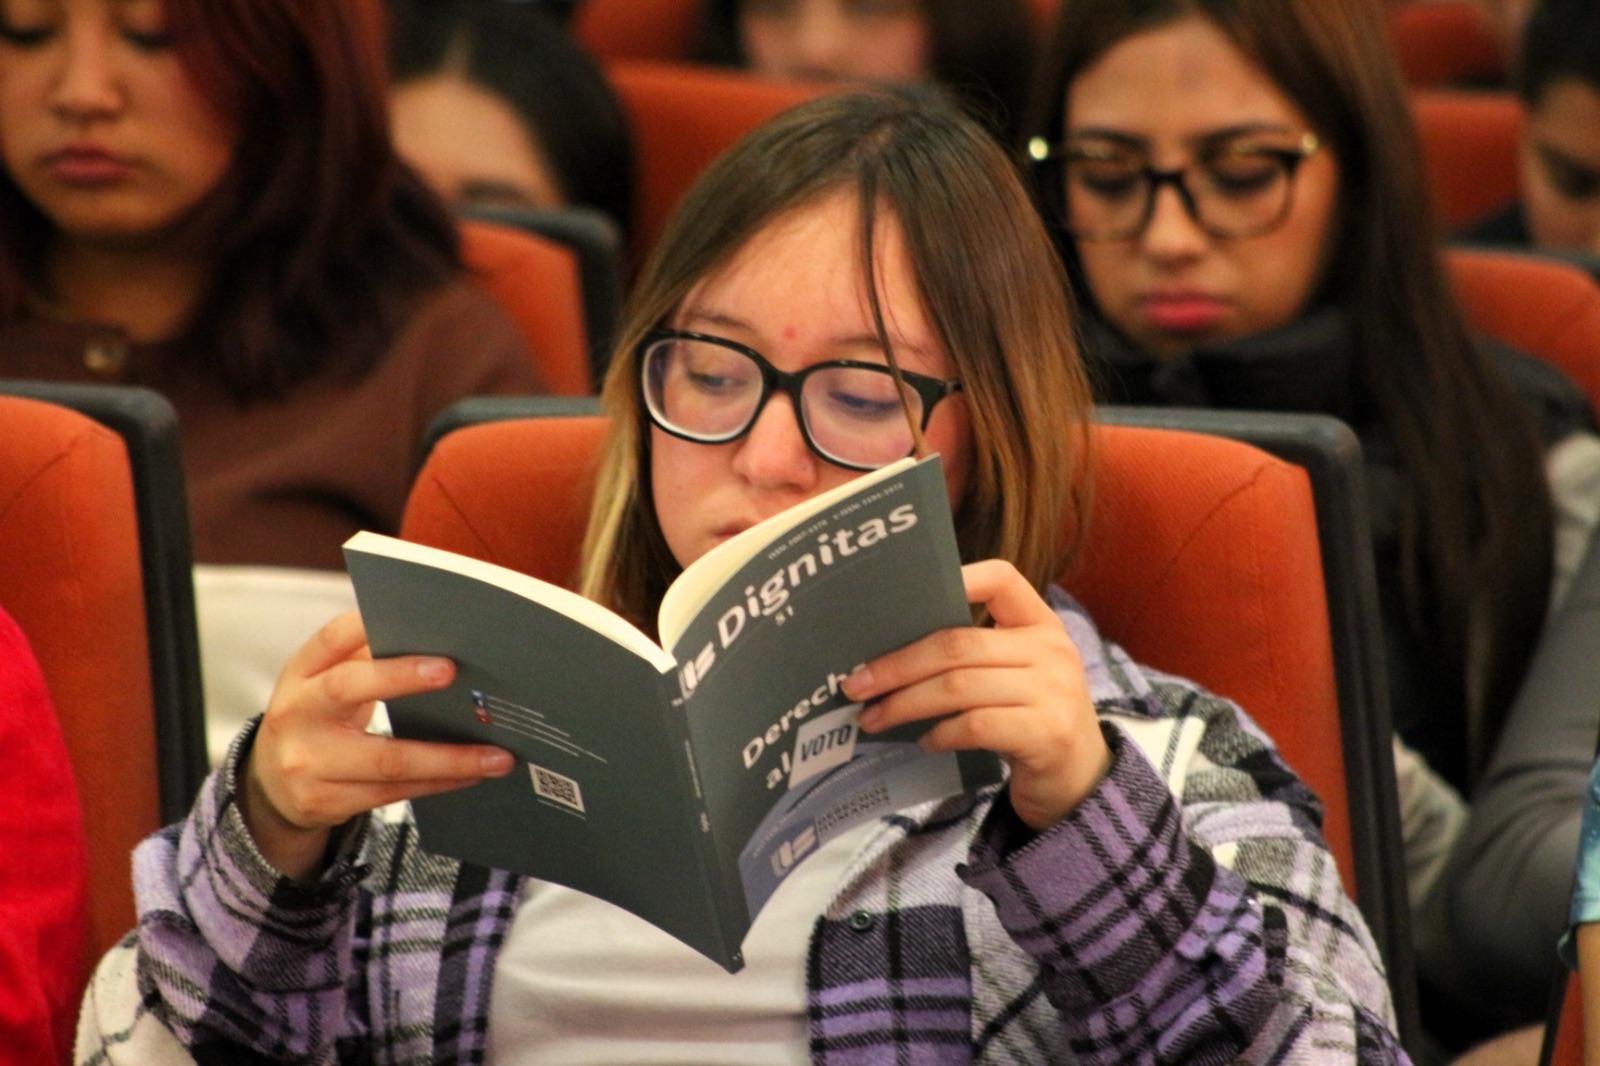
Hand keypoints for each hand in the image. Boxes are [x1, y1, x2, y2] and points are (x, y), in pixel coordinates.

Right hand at [240, 610, 513, 879]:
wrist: (270, 784)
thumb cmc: (319, 718)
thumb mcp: (325, 682)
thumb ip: (365, 658)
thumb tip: (439, 641)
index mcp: (301, 673)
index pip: (330, 638)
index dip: (368, 625)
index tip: (414, 616)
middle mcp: (296, 713)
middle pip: (347, 687)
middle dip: (400, 677)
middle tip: (452, 670)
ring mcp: (307, 762)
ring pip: (387, 758)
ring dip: (450, 757)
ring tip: (498, 754)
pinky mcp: (324, 801)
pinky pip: (393, 793)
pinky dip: (438, 782)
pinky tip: (472, 775)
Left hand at [841, 560, 1109, 830]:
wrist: (1081, 781)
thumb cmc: (1030, 721)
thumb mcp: (1014, 676)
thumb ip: (971, 656)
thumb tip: (885, 654)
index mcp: (1041, 624)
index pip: (1001, 578)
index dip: (955, 578)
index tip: (899, 600)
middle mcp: (1052, 650)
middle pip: (958, 643)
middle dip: (897, 664)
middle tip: (855, 684)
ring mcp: (1054, 692)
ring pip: (959, 686)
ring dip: (906, 703)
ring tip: (873, 718)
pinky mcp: (1048, 734)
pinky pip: (977, 725)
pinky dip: (941, 733)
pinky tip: (924, 741)